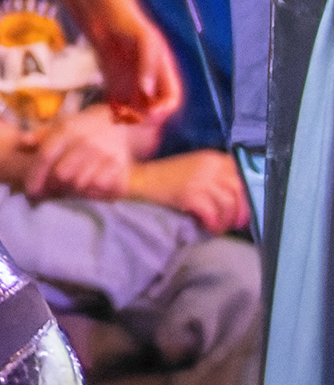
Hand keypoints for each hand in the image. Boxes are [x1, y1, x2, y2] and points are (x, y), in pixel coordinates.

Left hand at [25, 106, 133, 200]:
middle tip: (52, 187)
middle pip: (62, 174)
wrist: (118, 122)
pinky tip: (89, 188)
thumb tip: (22, 142)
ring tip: (70, 187)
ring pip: (81, 184)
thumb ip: (41, 134)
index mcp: (67, 131)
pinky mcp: (120, 168)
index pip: (46, 155)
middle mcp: (85, 143)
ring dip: (73, 190)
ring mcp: (104, 156)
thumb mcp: (60, 124)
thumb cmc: (82, 126)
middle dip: (54, 184)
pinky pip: (102, 190)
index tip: (30, 190)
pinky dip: (94, 193)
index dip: (36, 175)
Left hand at [91, 11, 182, 126]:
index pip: (171, 99)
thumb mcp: (144, 41)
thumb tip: (147, 92)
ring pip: (137, 111)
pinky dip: (116, 113)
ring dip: (131, 118)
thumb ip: (147, 66)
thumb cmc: (128, 23)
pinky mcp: (114, 85)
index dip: (164, 109)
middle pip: (154, 110)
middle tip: (131, 117)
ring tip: (119, 116)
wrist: (103, 16)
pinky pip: (118, 106)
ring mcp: (131, 84)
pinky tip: (111, 111)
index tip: (150, 112)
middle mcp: (149, 81)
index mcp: (162, 72)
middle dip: (146, 117)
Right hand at [129, 149, 250, 233]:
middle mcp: (209, 165)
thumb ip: (218, 178)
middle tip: (234, 224)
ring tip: (215, 227)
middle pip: (240, 190)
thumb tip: (241, 200)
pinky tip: (205, 226)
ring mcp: (199, 178)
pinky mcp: (189, 193)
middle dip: (240, 211)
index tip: (243, 210)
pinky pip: (212, 214)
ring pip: (228, 204)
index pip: (243, 175)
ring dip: (224, 221)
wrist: (138, 181)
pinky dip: (212, 224)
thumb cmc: (167, 181)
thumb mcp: (196, 171)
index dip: (247, 195)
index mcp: (213, 158)